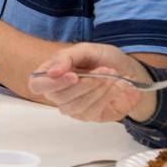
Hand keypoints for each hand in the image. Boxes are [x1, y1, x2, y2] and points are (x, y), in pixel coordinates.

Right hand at [27, 43, 147, 122]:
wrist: (129, 70)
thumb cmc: (103, 58)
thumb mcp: (85, 49)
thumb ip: (65, 57)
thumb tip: (53, 72)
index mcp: (51, 75)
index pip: (37, 85)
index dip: (51, 83)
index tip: (74, 76)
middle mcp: (58, 93)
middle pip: (58, 97)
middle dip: (84, 84)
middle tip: (103, 71)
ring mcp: (73, 107)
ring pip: (76, 106)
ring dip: (98, 89)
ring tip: (112, 76)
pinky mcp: (90, 116)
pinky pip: (93, 111)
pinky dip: (107, 96)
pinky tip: (116, 86)